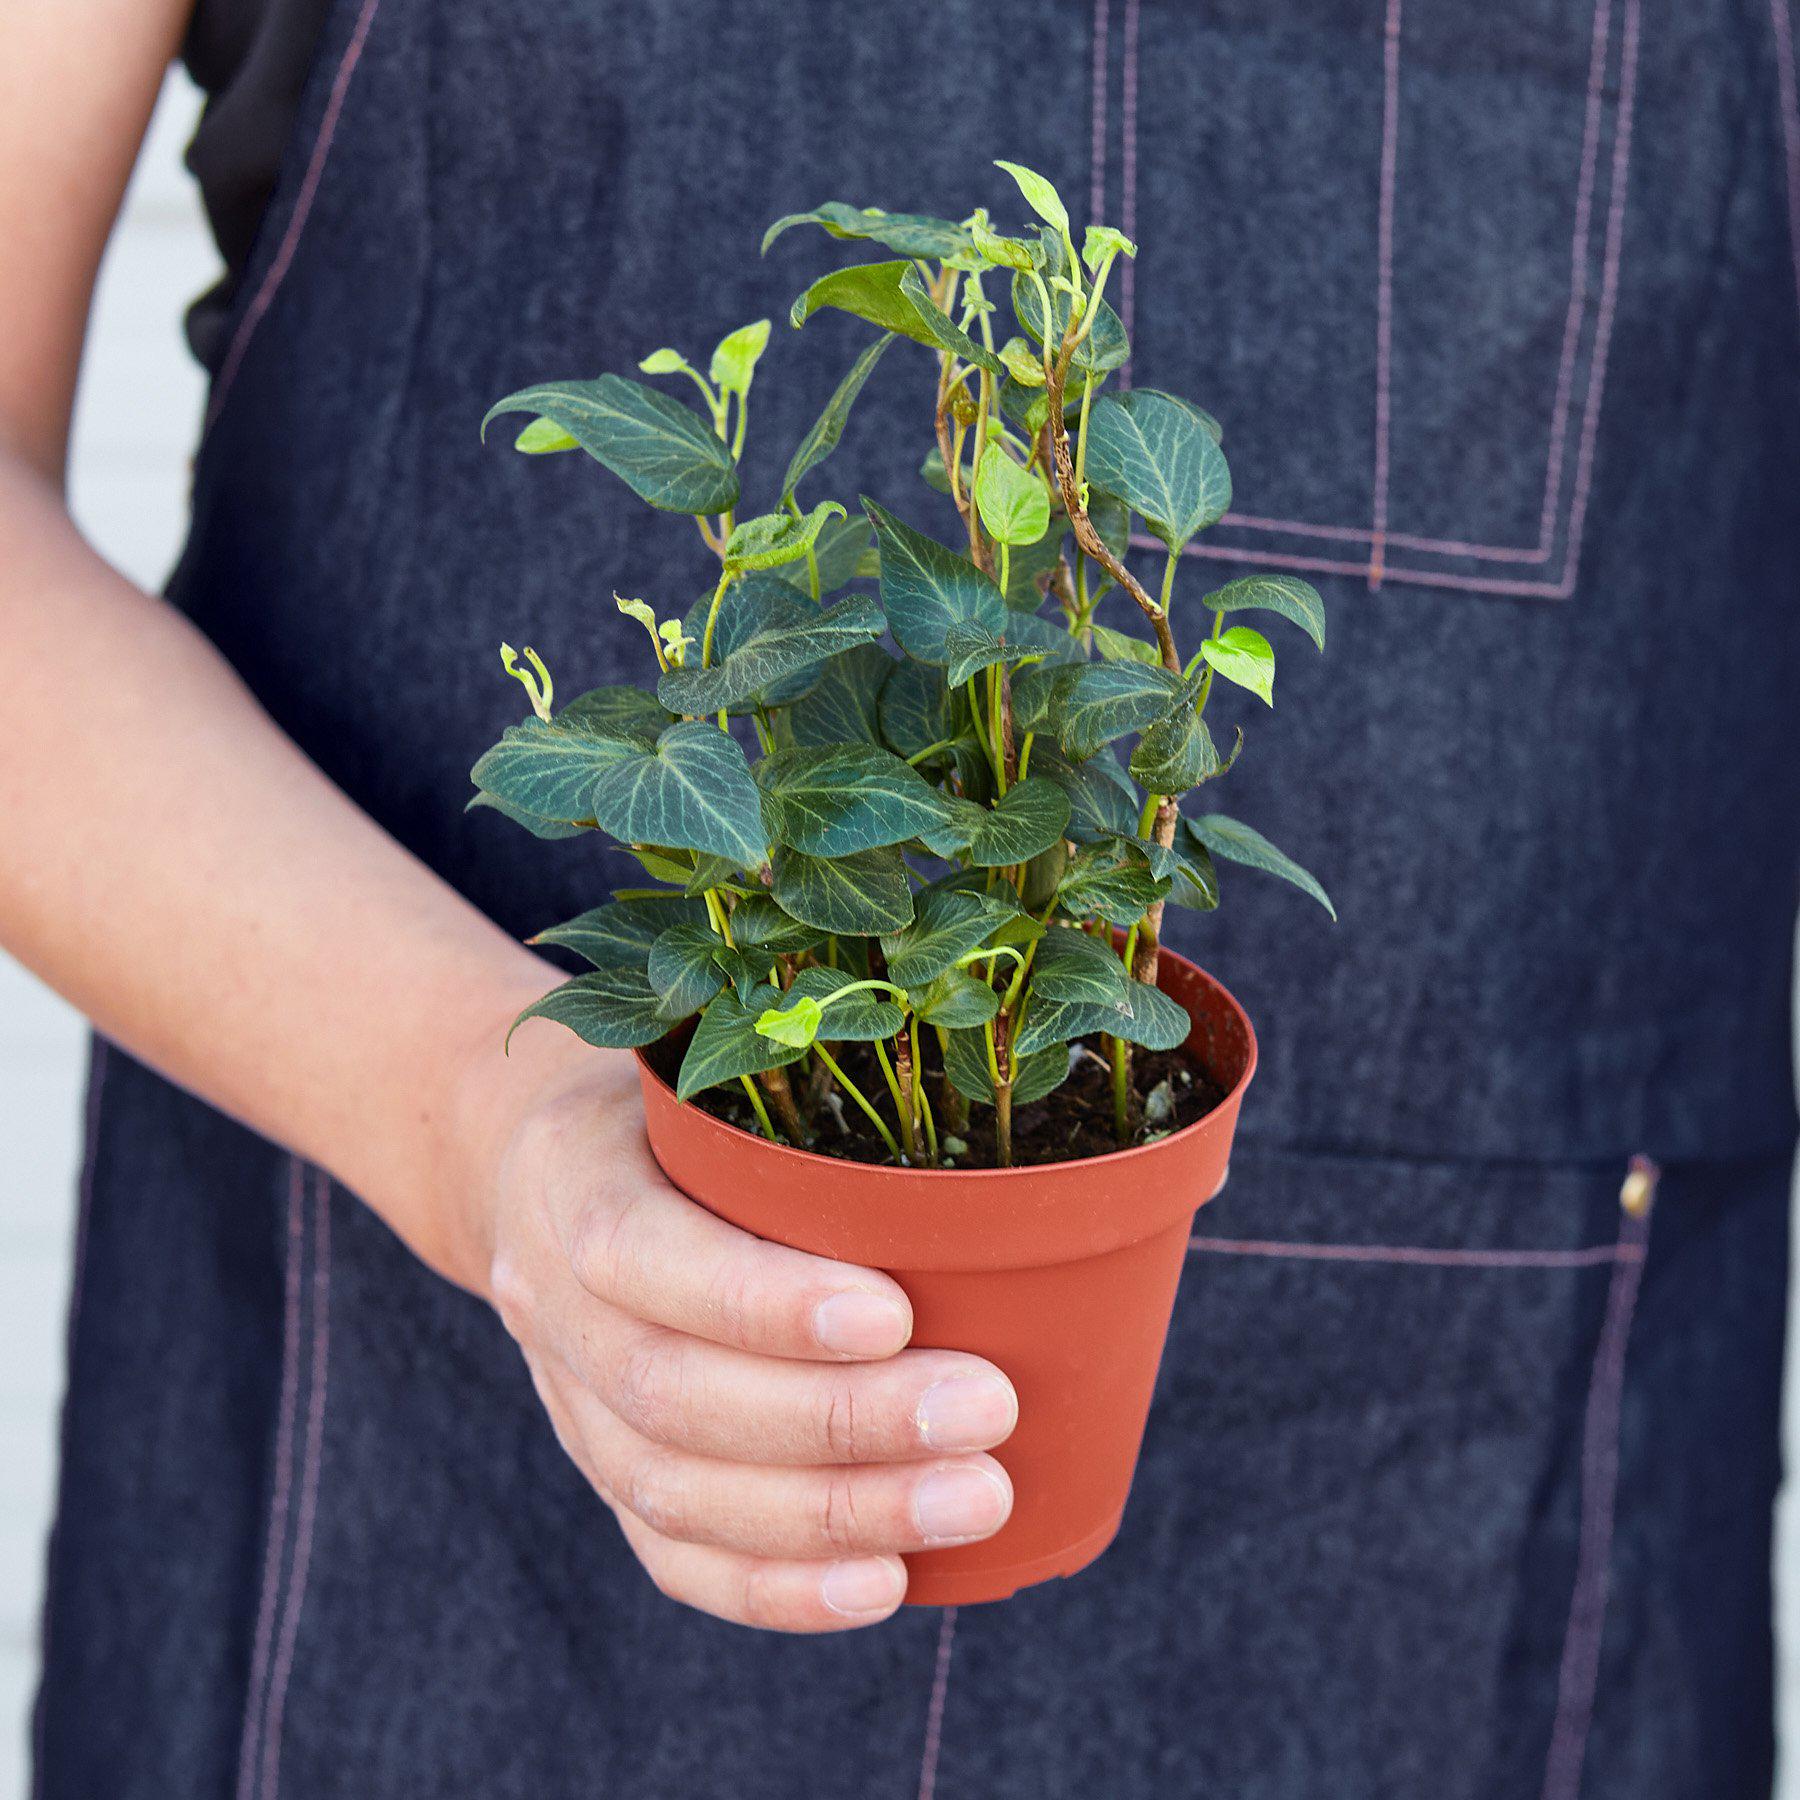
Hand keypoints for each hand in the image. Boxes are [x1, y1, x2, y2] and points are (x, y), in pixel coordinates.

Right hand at [455, 1032, 1018, 1631]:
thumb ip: (792, 1129)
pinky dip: (781, 1586)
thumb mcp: (702, 1078)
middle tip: (984, 1412)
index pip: (642, 1253)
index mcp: (571, 1181)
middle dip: (840, 1419)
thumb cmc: (671, 1115)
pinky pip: (675, 1557)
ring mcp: (569, 1405)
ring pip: (678, 1490)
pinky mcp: (603, 1476)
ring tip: (972, 1500)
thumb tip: (985, 1178)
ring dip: (836, 1513)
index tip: (896, 1313)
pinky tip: (883, 1584)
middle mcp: (553, 1303)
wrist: (541, 1179)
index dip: (762, 1300)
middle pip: (674, 1392)